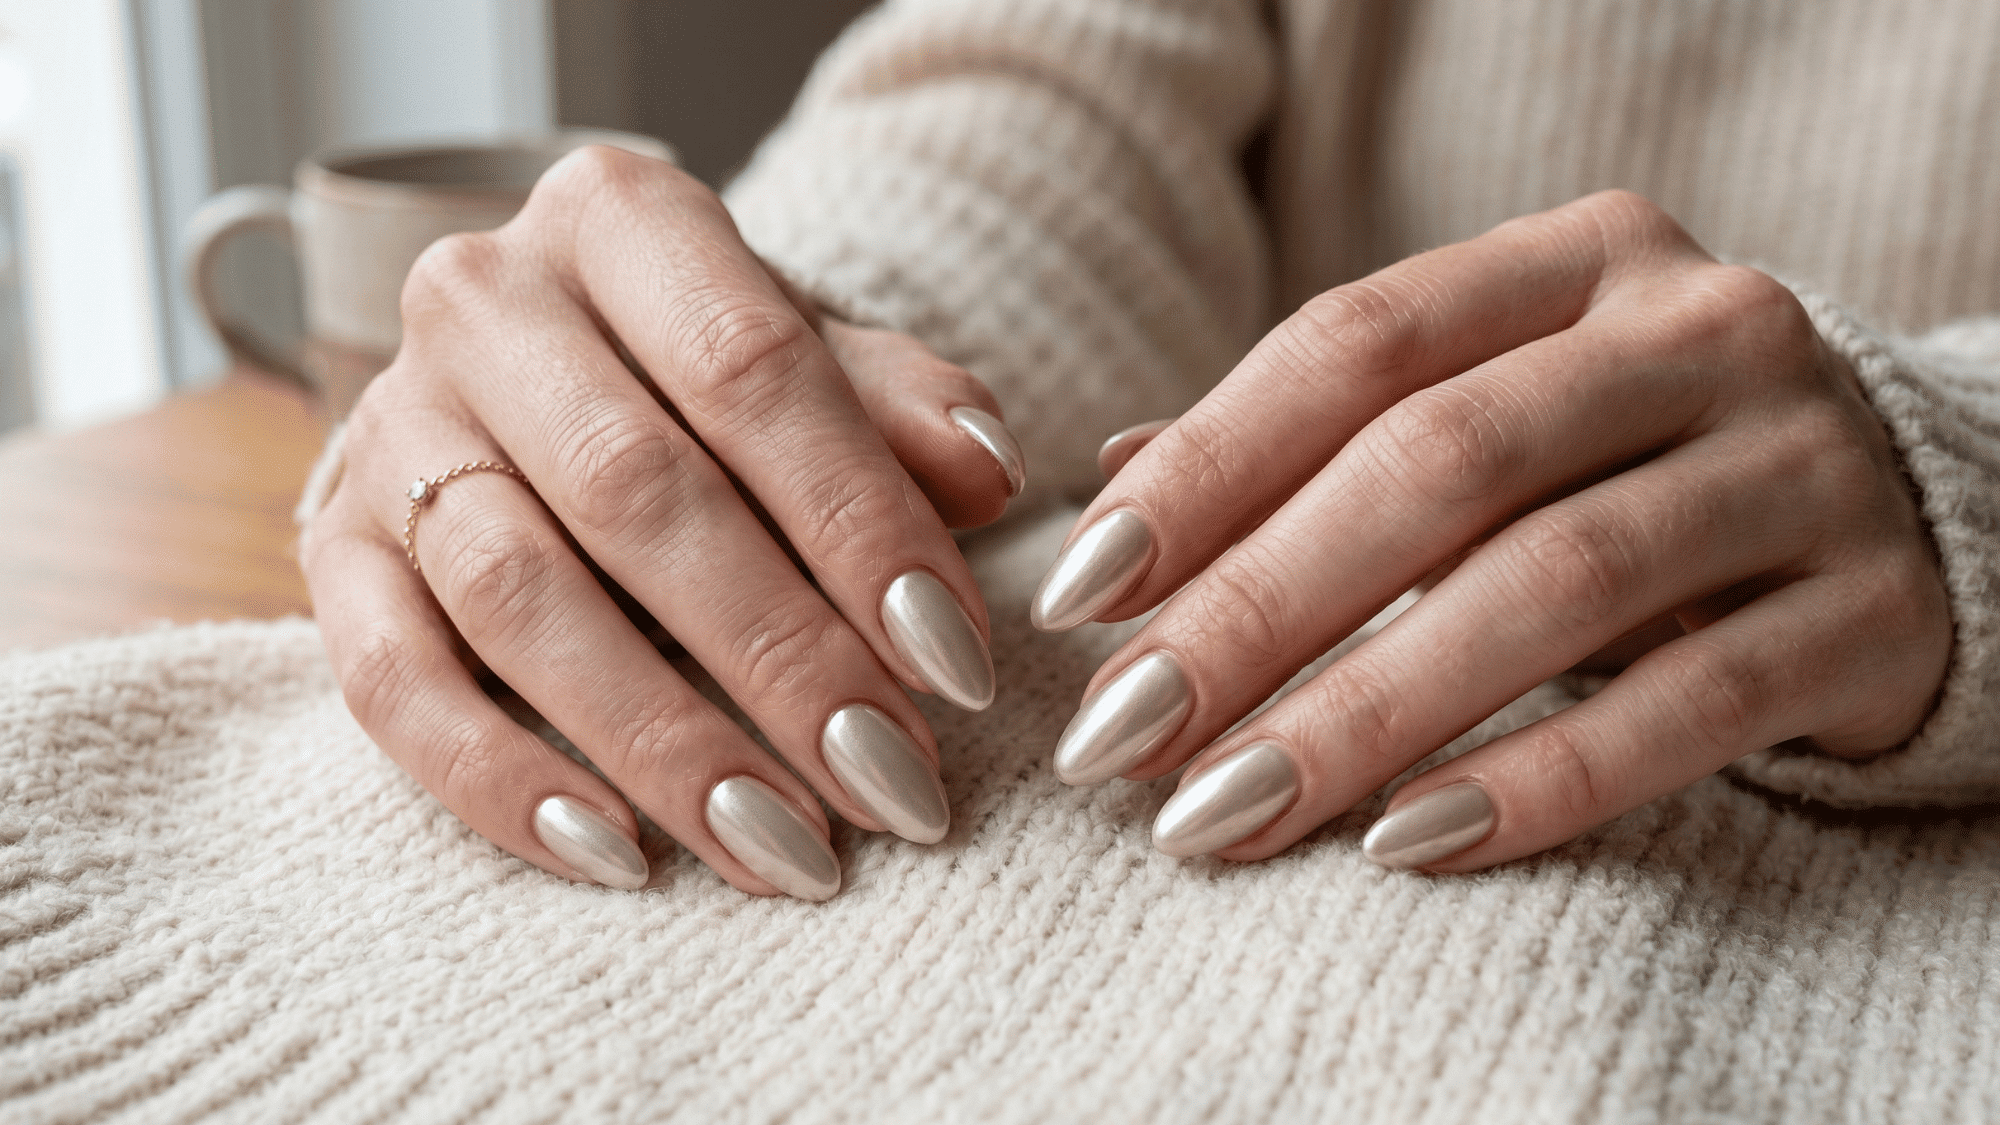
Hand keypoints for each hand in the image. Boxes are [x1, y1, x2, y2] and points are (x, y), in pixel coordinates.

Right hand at [302, 146, 1025, 897]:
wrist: (533, 378)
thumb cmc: (703, 373)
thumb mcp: (814, 354)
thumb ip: (900, 404)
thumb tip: (987, 471)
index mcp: (618, 219)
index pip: (752, 368)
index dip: (859, 523)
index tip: (955, 663)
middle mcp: (480, 300)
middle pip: (636, 492)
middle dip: (779, 655)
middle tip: (890, 780)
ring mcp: (388, 425)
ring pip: (516, 595)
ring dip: (661, 740)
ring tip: (785, 847)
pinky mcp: (329, 548)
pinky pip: (393, 681)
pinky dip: (500, 779)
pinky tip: (619, 854)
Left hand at [1033, 190, 1949, 870]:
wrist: (1902, 512)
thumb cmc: (1625, 464)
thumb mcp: (1482, 411)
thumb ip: (1312, 439)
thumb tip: (1110, 479)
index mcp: (1575, 261)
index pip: (1353, 344)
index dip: (1203, 468)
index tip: (1077, 598)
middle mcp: (1698, 328)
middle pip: (1435, 462)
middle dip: (1253, 610)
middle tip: (1120, 738)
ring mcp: (1801, 460)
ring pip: (1552, 580)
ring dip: (1363, 710)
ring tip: (1223, 812)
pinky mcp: (1875, 607)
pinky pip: (1689, 702)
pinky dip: (1537, 778)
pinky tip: (1404, 844)